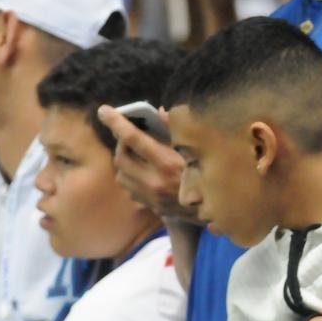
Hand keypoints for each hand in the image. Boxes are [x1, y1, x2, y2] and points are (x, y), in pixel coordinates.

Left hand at [96, 105, 197, 221]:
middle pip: (121, 157)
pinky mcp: (151, 206)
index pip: (133, 139)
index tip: (104, 111)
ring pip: (121, 175)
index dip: (117, 123)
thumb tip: (160, 112)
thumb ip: (175, 129)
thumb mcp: (195, 149)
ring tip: (135, 154)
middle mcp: (155, 182)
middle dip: (121, 144)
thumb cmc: (208, 174)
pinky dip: (131, 177)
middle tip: (128, 136)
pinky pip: (129, 189)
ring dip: (124, 162)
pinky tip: (142, 172)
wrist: (217, 209)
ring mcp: (151, 197)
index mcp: (167, 163)